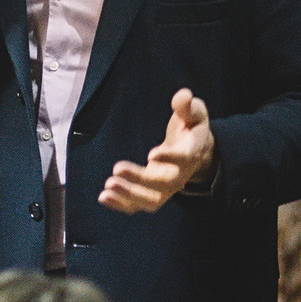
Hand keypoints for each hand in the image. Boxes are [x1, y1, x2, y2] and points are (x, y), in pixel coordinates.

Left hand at [98, 89, 213, 213]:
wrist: (196, 151)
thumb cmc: (191, 128)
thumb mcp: (194, 113)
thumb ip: (187, 106)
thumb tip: (183, 95)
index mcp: (191, 152)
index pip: (184, 159)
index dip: (170, 158)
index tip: (152, 154)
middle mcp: (180, 175)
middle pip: (163, 185)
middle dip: (140, 180)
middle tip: (117, 169)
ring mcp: (166, 188)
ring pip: (151, 200)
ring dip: (129, 196)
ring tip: (108, 185)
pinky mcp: (152, 193)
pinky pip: (138, 206)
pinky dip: (121, 205)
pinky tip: (104, 197)